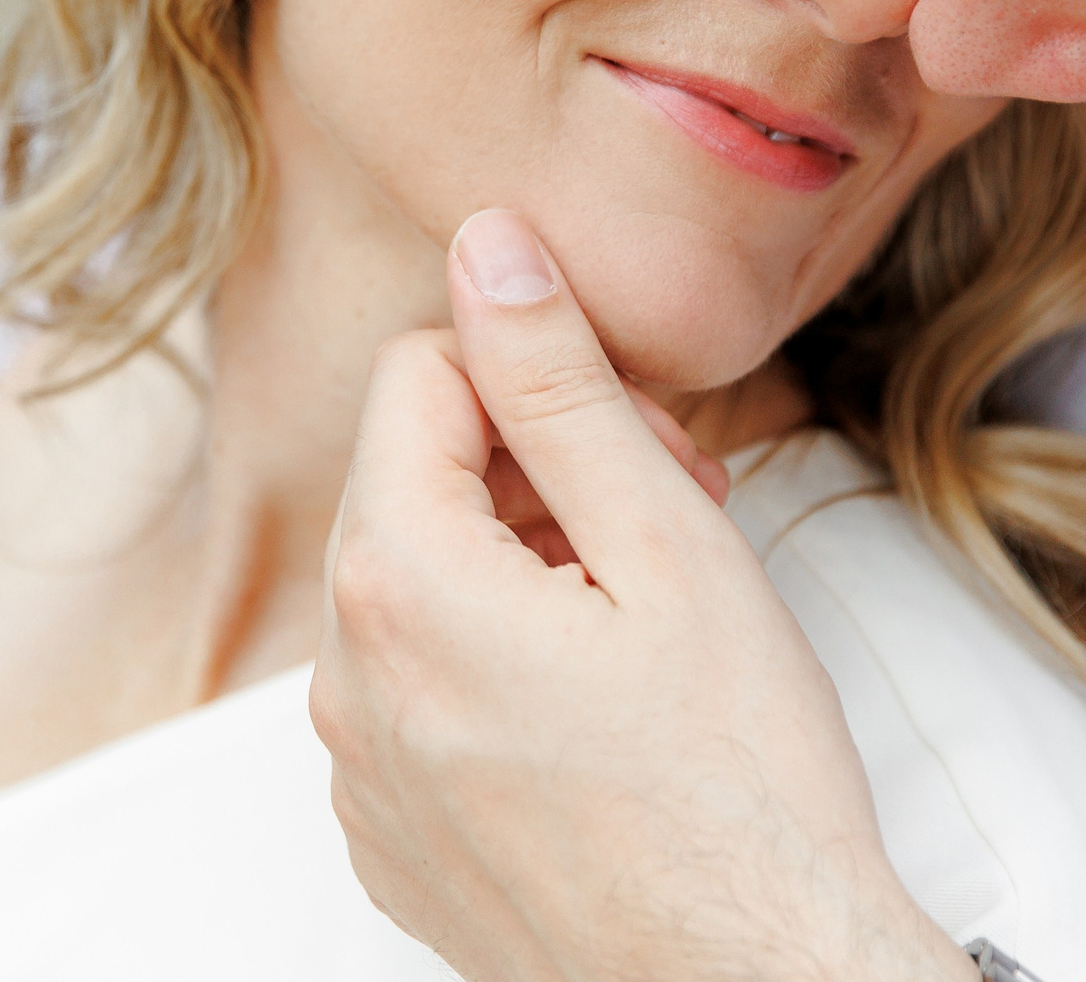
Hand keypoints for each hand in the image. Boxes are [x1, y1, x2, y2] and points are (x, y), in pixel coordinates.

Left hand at [312, 210, 975, 981]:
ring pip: (418, 589)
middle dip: (539, 471)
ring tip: (651, 623)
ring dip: (525, 568)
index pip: (422, 375)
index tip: (642, 446)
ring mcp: (361, 774)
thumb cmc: (740, 793)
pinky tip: (605, 714)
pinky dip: (499, 669)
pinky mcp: (393, 838)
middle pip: (415, 481)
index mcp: (398, 583)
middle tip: (671, 520)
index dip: (543, 383)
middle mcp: (345, 680)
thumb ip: (557, 381)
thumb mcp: (667, 544)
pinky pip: (417, 696)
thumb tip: (490, 247)